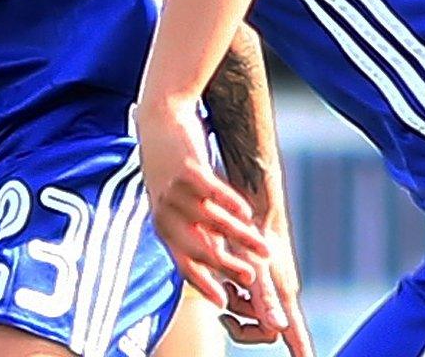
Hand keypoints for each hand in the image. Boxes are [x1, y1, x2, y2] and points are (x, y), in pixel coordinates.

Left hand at [135, 98, 271, 303]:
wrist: (159, 120)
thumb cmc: (172, 166)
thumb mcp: (176, 202)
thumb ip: (195, 228)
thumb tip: (219, 259)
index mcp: (162, 226)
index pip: (182, 264)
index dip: (203, 284)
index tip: (223, 304)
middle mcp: (165, 212)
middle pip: (199, 249)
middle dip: (228, 266)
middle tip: (252, 278)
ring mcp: (174, 191)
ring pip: (213, 223)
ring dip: (241, 238)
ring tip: (264, 248)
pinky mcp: (186, 170)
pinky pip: (213, 192)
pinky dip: (232, 204)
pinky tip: (249, 212)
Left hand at [219, 221, 311, 354]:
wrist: (256, 198)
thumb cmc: (255, 231)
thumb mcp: (255, 267)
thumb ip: (266, 299)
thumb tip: (280, 328)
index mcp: (283, 298)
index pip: (297, 336)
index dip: (303, 354)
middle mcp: (281, 294)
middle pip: (264, 330)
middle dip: (242, 326)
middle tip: (223, 313)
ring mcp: (272, 283)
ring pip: (252, 311)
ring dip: (235, 304)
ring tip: (225, 283)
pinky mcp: (262, 272)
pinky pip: (248, 294)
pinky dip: (235, 290)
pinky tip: (225, 274)